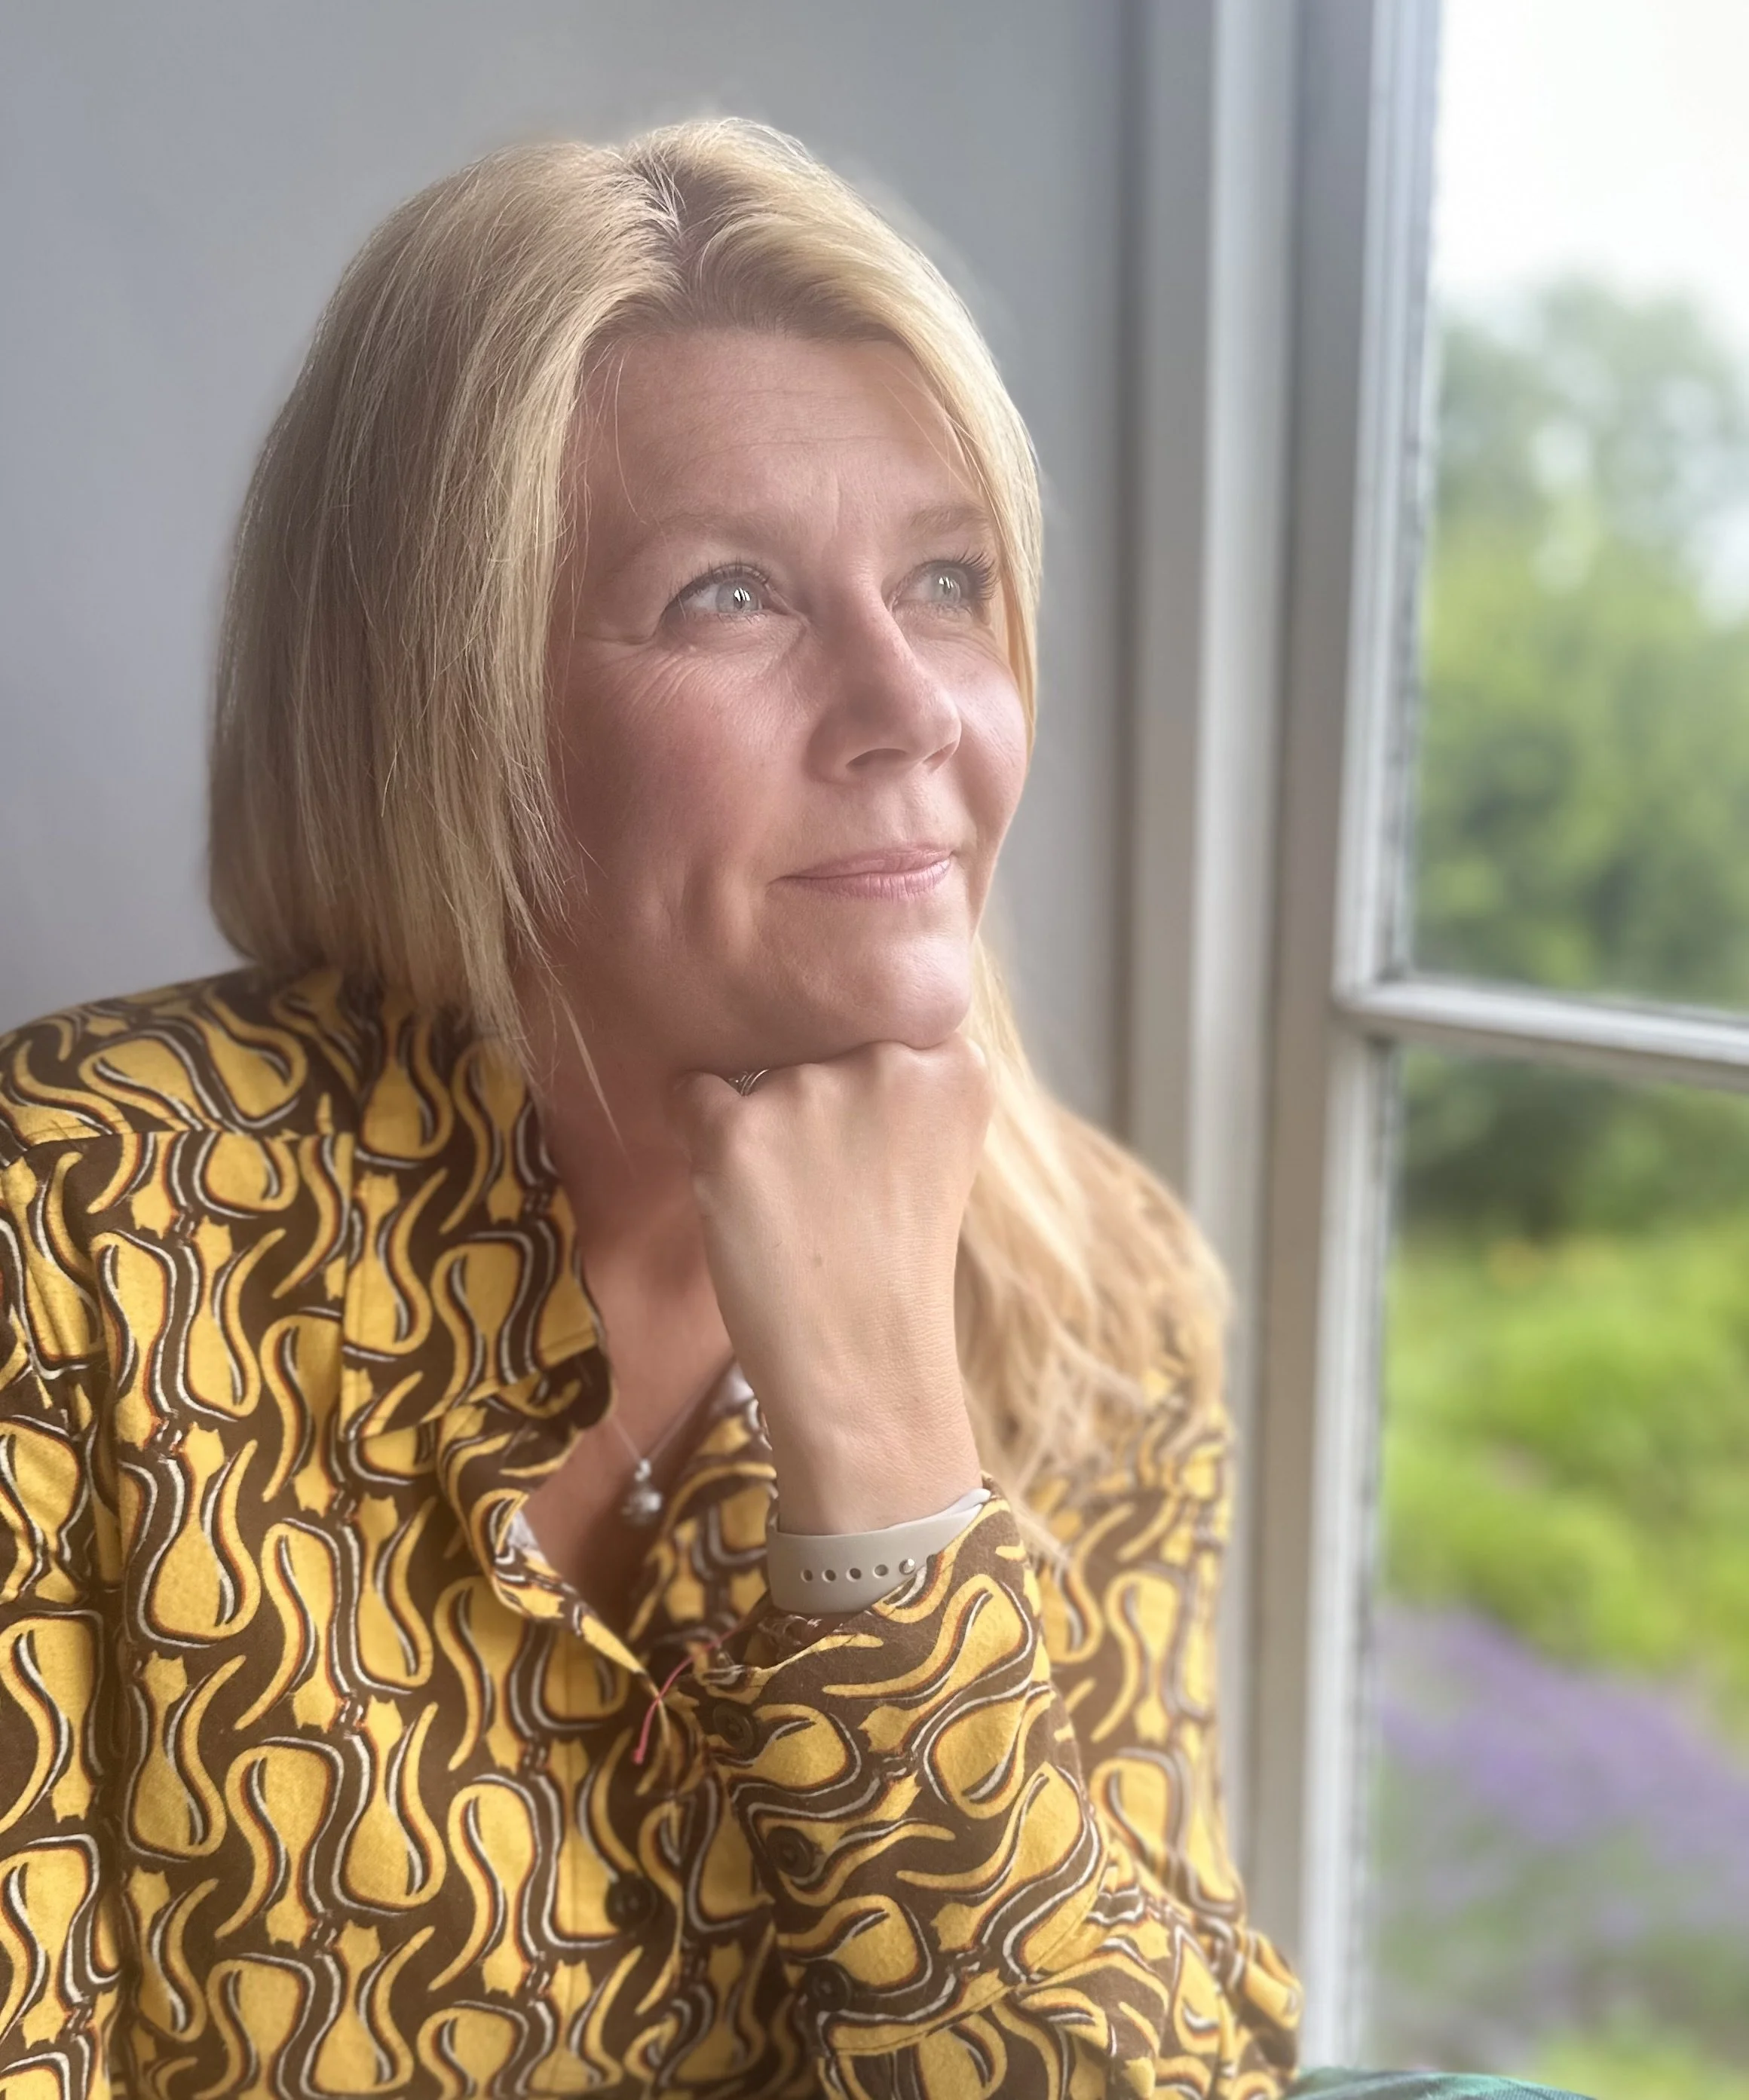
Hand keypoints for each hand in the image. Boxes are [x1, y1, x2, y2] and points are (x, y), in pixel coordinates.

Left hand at [666, 1036, 991, 1533]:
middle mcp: (886, 1061)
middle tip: (830, 1182)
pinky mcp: (735, 1134)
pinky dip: (697, 1133)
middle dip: (811, 1089)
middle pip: (817, 1036)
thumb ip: (904, 1082)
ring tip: (792, 1203)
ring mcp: (807, 1093)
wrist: (864, 1372)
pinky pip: (690, 1093)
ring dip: (759, 1119)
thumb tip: (824, 1021)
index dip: (862, 1058)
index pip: (885, 1009)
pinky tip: (737, 1190)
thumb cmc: (898, 1269)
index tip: (868, 1120)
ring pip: (756, 1070)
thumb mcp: (937, 1152)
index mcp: (955, 1065)